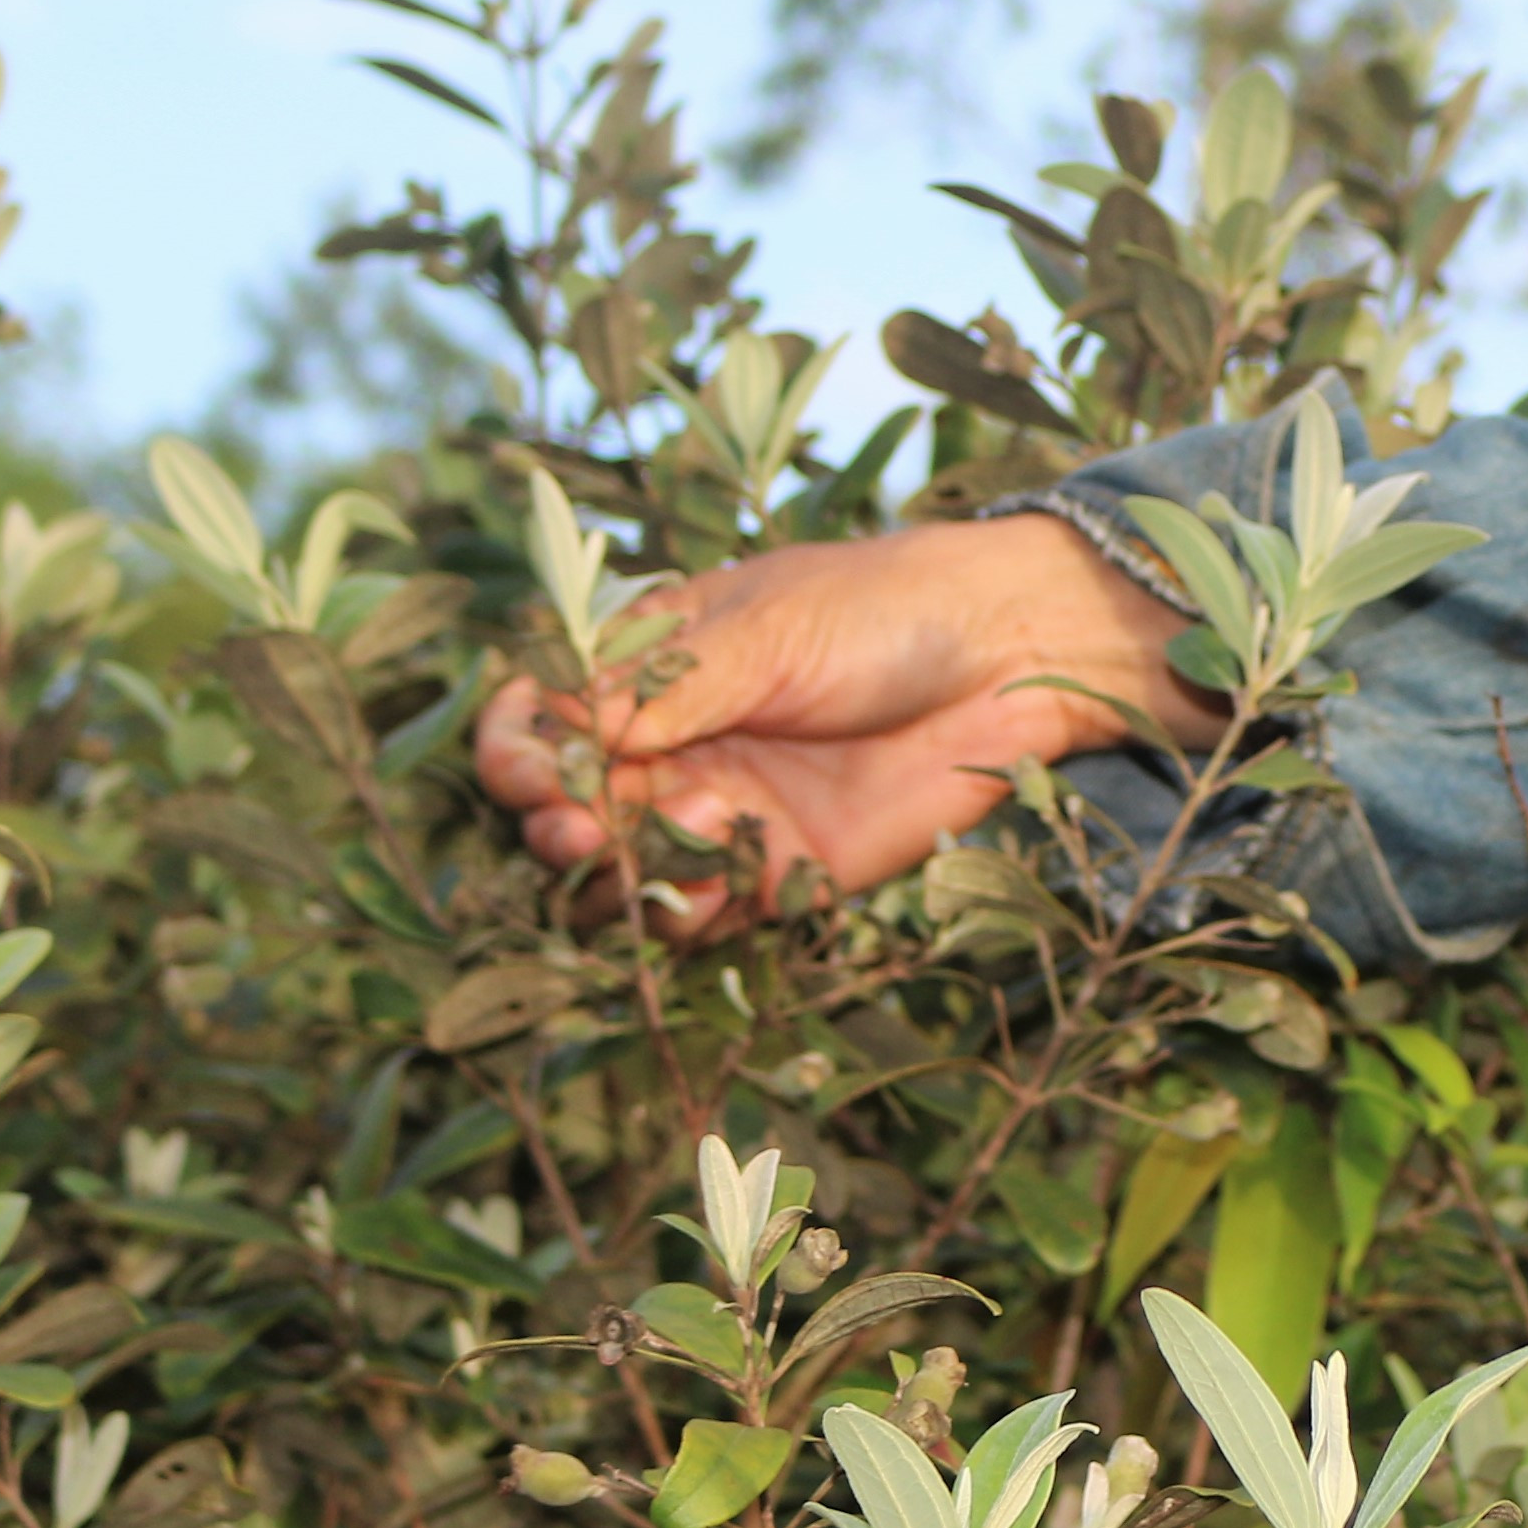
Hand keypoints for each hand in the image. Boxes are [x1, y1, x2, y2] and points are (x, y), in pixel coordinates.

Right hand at [469, 514, 1198, 926]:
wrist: (1012, 656)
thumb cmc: (886, 609)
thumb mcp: (765, 629)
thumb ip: (666, 688)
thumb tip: (566, 737)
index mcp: (648, 670)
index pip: (540, 725)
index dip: (516, 752)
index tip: (531, 765)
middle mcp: (672, 750)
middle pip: (563, 815)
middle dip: (554, 827)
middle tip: (582, 825)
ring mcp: (720, 815)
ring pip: (619, 880)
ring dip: (614, 879)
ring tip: (662, 840)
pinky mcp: (778, 873)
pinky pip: (699, 919)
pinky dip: (686, 914)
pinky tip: (716, 882)